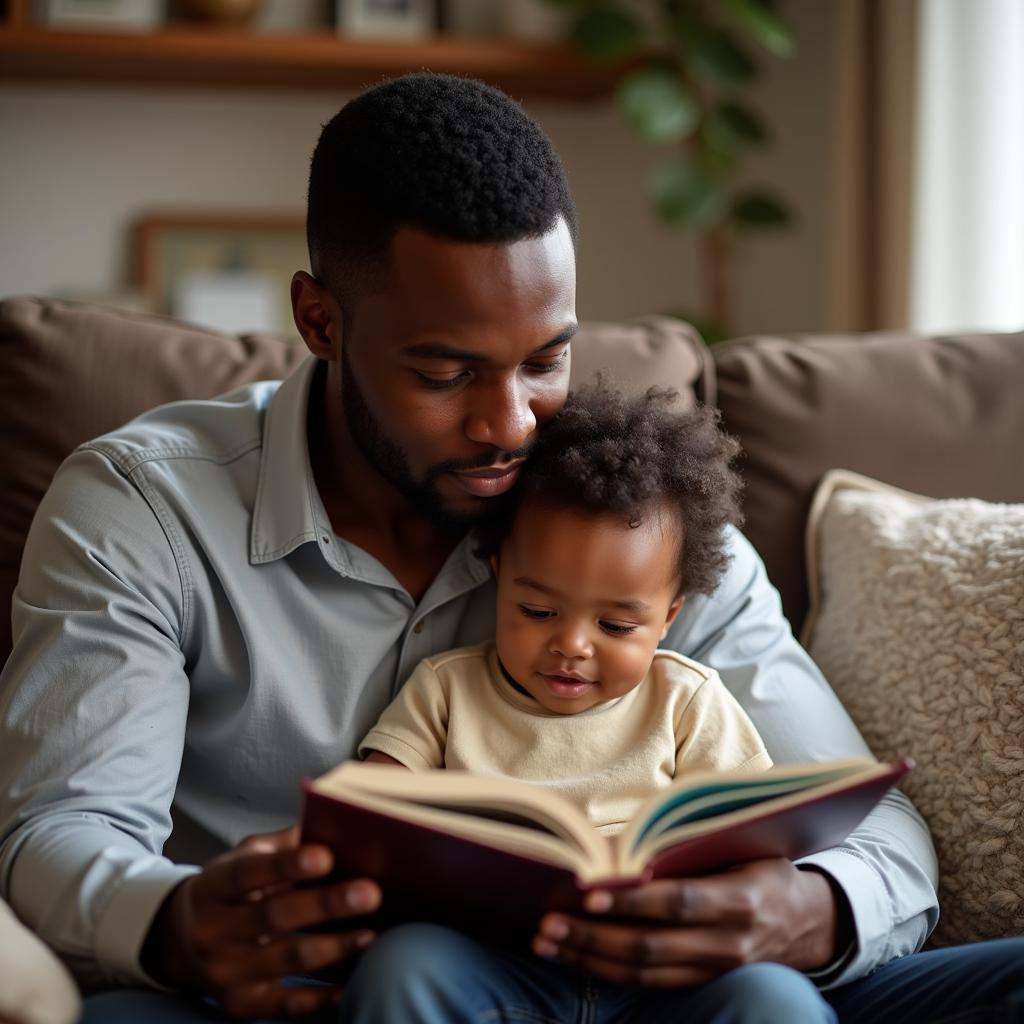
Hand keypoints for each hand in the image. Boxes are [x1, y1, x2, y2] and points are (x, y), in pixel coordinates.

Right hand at [143, 824, 380, 1017]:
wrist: (181, 944)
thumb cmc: (230, 889)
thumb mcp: (243, 858)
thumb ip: (282, 845)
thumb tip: (331, 825)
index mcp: (213, 887)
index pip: (249, 872)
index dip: (287, 865)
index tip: (326, 855)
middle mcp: (213, 931)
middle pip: (274, 916)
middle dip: (325, 904)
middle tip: (370, 892)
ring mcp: (225, 972)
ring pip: (285, 959)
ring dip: (333, 947)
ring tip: (370, 934)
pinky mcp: (240, 1005)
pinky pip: (283, 1006)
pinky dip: (317, 1000)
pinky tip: (348, 987)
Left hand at [532, 859, 843, 987]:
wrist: (810, 922)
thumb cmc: (764, 866)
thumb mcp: (740, 847)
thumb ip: (691, 849)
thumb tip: (623, 848)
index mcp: (740, 902)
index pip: (676, 903)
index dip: (629, 900)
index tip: (585, 893)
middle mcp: (728, 944)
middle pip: (649, 945)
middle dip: (591, 937)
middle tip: (547, 923)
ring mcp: (716, 972)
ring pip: (643, 971)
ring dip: (589, 958)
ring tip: (547, 942)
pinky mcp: (704, 985)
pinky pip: (649, 983)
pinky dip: (608, 971)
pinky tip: (576, 957)